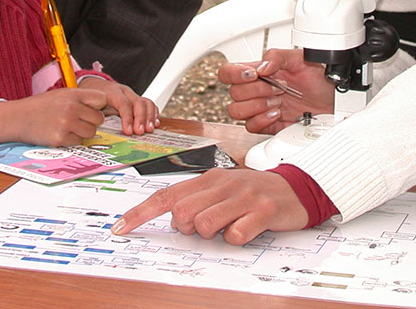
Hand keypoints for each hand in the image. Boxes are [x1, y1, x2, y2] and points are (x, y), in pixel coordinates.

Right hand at [0, 87, 108, 147]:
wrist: (18, 118)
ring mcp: (66, 124)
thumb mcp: (62, 94)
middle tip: (77, 121)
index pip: (102, 99)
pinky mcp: (60, 139)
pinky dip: (72, 141)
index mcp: (73, 94)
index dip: (98, 106)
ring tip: (68, 127)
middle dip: (90, 122)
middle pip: (98, 119)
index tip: (90, 109)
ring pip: (90, 133)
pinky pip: (78, 143)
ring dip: (82, 133)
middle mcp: (71, 108)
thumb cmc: (41, 106)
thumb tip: (104, 107)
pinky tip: (60, 134)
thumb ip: (81, 99)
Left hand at [78, 76, 158, 134]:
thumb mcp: (92, 105)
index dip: (127, 118)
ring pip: (146, 102)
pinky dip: (153, 114)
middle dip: (141, 119)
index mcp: (113, 92)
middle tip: (140, 132)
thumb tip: (99, 131)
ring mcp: (132, 95)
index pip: (123, 104)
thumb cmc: (93, 98)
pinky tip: (154, 123)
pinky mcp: (137, 99)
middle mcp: (125, 92)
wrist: (96, 85)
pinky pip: (149, 104)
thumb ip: (97, 115)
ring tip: (149, 129)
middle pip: (138, 102)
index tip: (128, 131)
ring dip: (150, 117)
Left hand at [111, 168, 307, 244]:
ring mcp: (243, 196)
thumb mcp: (222, 189)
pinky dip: (238, 238)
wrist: (295, 188)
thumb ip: (196, 200)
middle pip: (182, 213)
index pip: (166, 195)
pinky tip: (248, 228)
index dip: (140, 213)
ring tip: (230, 224)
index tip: (120, 228)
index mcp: (208, 178)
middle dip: (189, 227)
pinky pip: (235, 235)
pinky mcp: (262, 211)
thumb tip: (174, 219)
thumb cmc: (253, 192)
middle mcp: (222, 183)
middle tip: (210, 224)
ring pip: (205, 225)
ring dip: (214, 233)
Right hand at [219, 48, 333, 133]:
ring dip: (257, 106)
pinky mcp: (267, 125)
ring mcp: (260, 109)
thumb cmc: (318, 79)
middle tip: (278, 88)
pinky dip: (263, 120)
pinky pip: (250, 127)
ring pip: (237, 111)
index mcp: (258, 71)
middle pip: (233, 93)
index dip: (234, 74)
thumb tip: (262, 67)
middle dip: (257, 90)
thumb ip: (278, 56)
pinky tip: (277, 114)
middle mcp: (256, 90)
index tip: (253, 74)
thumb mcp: (301, 59)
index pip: (228, 72)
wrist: (334, 101)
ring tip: (277, 102)